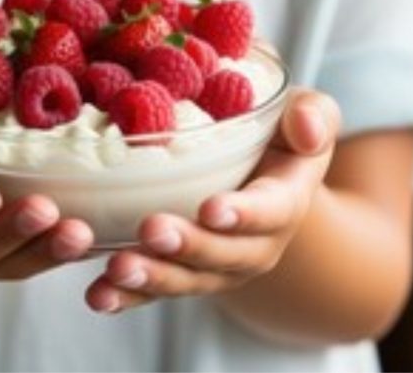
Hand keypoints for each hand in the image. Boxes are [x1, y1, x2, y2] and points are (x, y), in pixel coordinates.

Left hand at [85, 90, 340, 312]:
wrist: (258, 171)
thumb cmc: (277, 133)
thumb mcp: (305, 114)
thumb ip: (314, 115)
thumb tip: (305, 127)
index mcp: (286, 201)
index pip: (272, 211)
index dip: (244, 213)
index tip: (212, 208)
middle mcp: (254, 244)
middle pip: (225, 254)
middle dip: (190, 246)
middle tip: (153, 230)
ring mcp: (216, 265)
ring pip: (187, 279)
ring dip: (153, 277)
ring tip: (119, 268)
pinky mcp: (181, 273)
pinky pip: (155, 291)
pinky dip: (126, 297)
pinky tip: (98, 295)